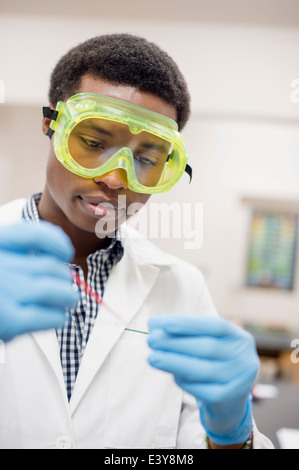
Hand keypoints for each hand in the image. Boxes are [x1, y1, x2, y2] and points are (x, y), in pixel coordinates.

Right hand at [0, 221, 77, 341]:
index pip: (33, 234)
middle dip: (64, 277)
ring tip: (69, 300)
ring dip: (68, 296)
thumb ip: (14, 254)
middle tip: (66, 285)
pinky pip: (48, 315)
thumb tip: (58, 260)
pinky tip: (57, 317)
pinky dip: (58, 316)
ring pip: (54, 289)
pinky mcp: (9, 320)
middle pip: (49, 265)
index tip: (64, 252)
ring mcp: (4, 291)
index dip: (56, 242)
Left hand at [147, 314, 258, 445]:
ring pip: (203, 370)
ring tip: (152, 358)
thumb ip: (187, 334)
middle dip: (174, 343)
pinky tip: (172, 376)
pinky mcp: (229, 400)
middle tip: (151, 340)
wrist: (230, 401)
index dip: (185, 323)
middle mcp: (245, 357)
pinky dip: (184, 382)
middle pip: (207, 347)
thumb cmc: (213, 364)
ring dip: (174, 362)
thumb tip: (156, 327)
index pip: (213, 326)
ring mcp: (241, 380)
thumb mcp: (207, 344)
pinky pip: (202, 390)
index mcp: (240, 338)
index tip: (157, 323)